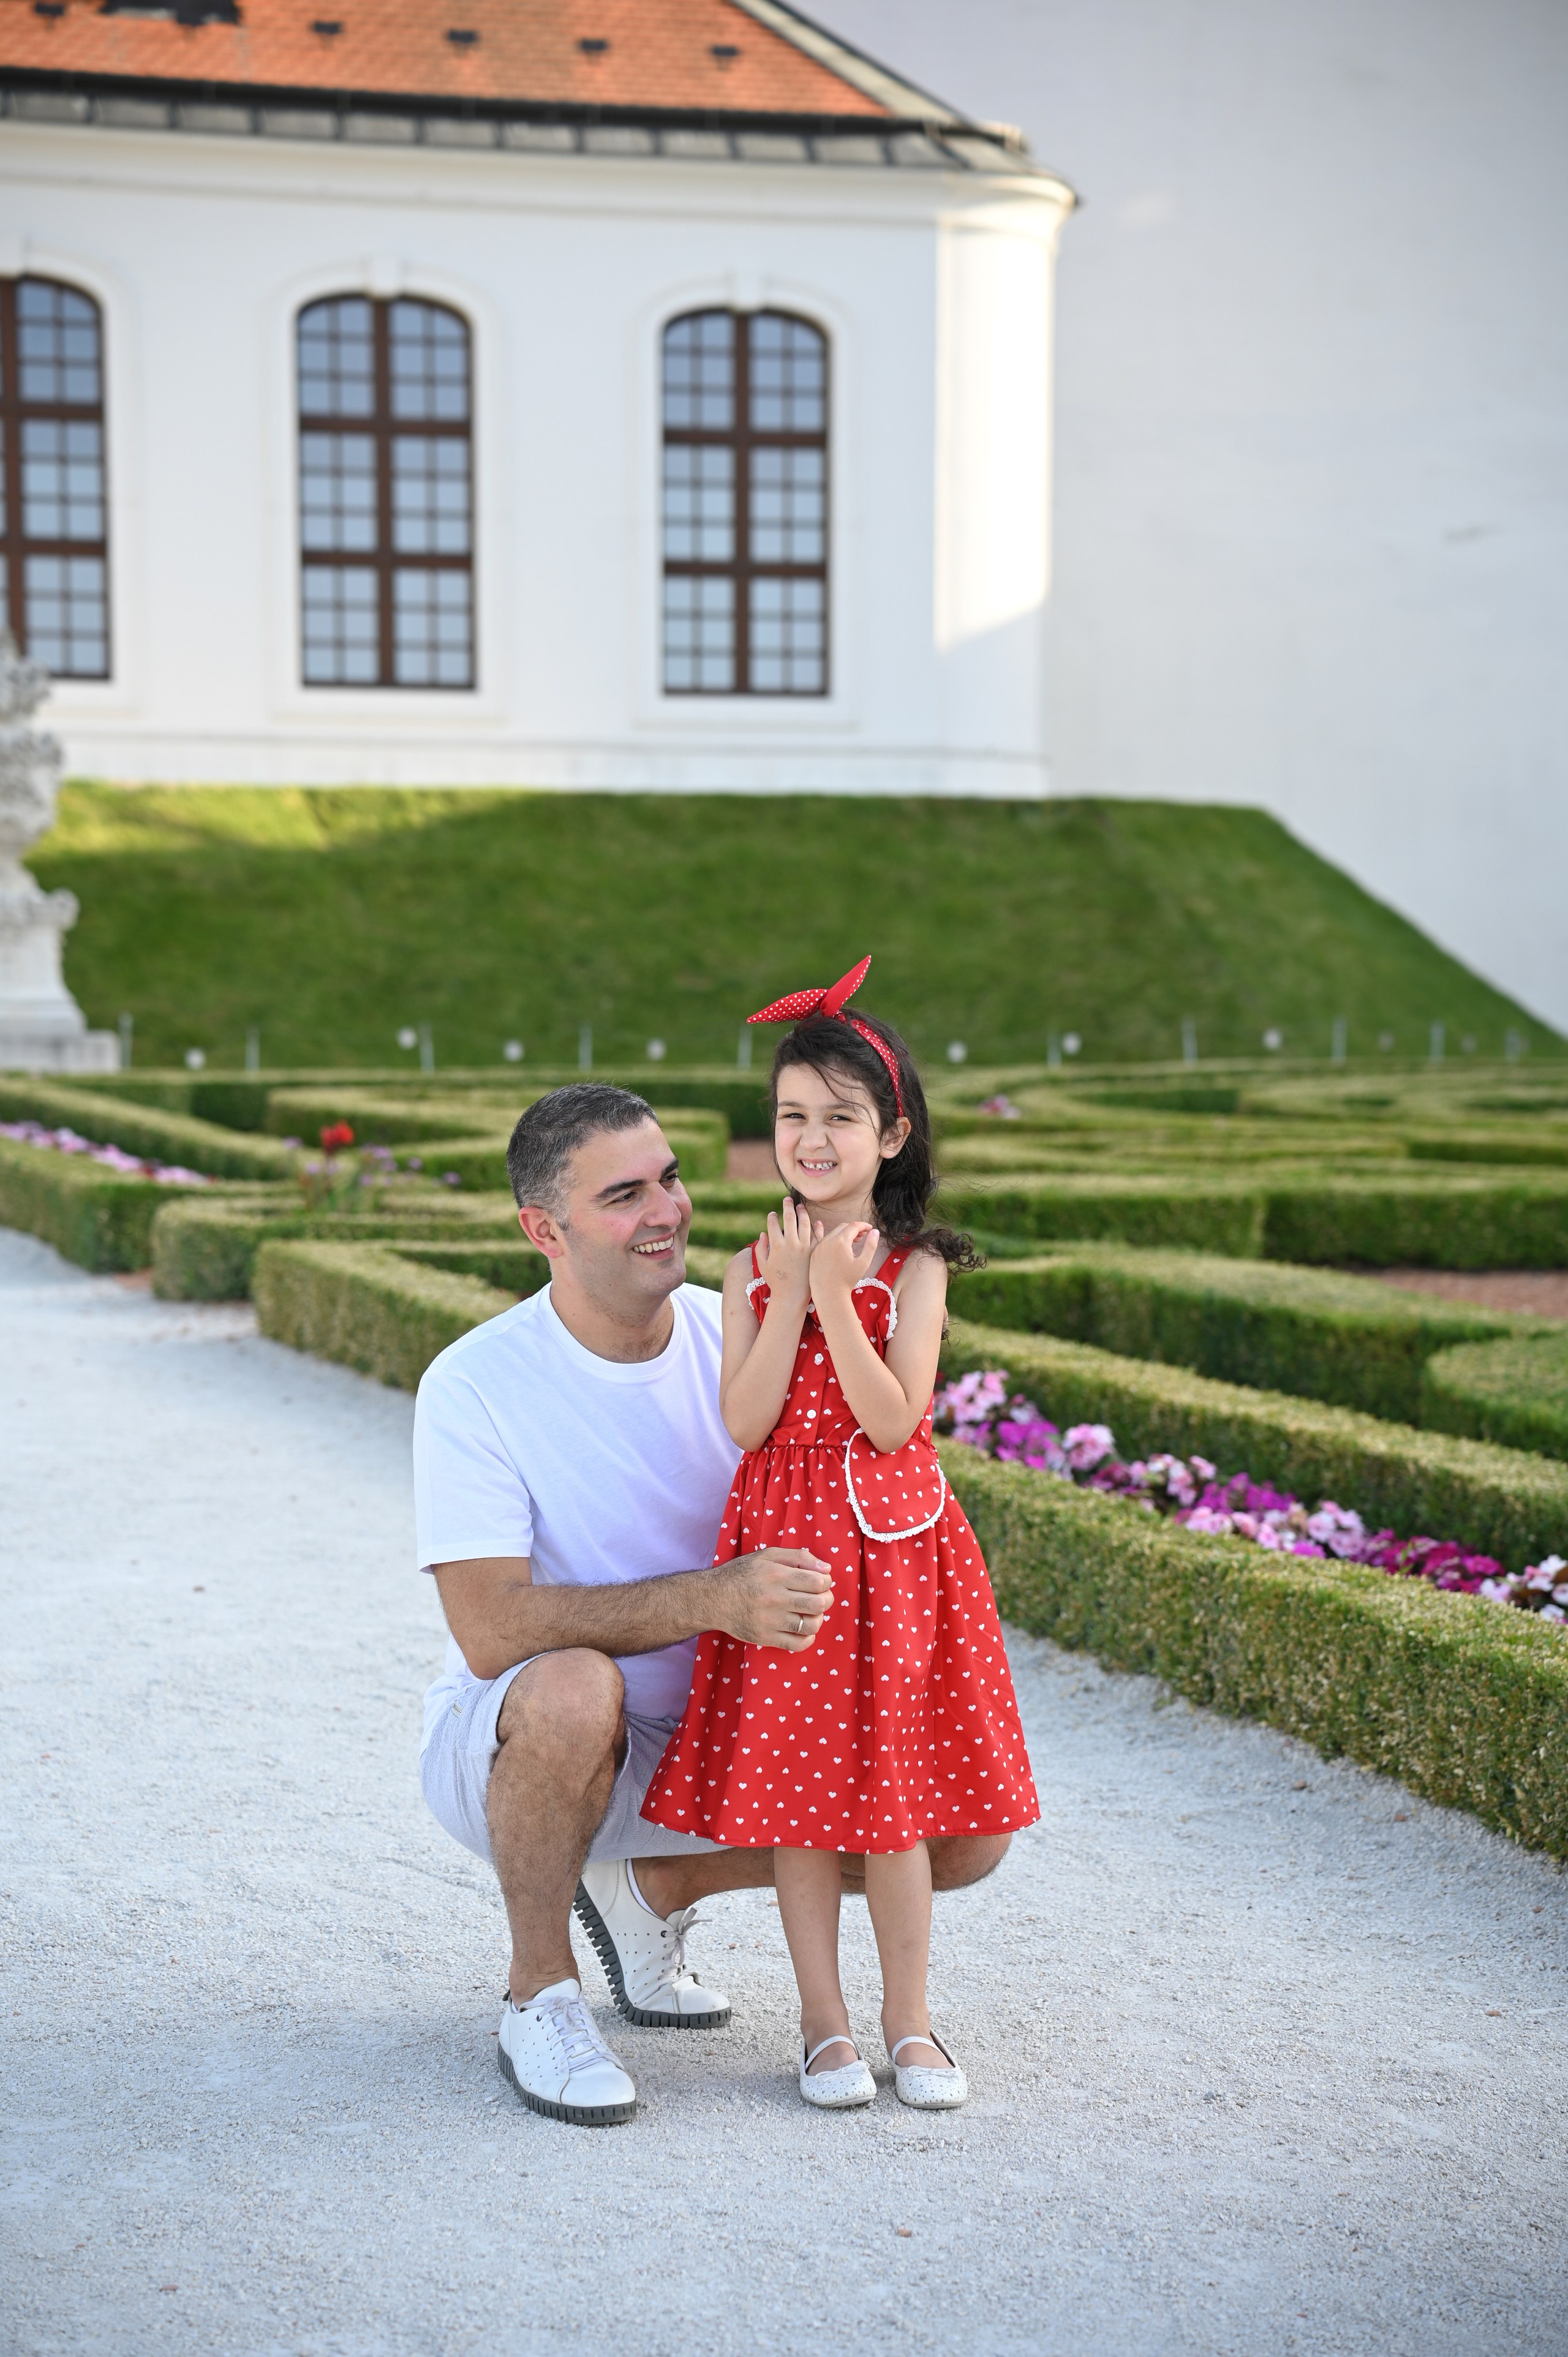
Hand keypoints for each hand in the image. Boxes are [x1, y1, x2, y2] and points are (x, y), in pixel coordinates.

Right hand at [704, 1547, 832, 1650]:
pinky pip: (797, 1644)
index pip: (818, 1582)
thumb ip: (798, 1557)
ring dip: (818, 1618)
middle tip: (819, 1597)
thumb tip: (826, 1568)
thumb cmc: (742, 1574)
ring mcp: (769, 1620)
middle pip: (819, 1603)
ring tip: (809, 1612)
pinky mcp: (764, 1638)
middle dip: (826, 1599)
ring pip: (812, 1625)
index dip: (826, 1581)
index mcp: (775, 1575)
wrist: (712, 1599)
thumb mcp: (767, 1556)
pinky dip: (808, 1638)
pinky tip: (803, 1629)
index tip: (820, 1582)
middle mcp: (773, 1598)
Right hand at [753, 1198, 821, 1304]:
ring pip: (805, 1223)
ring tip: (800, 1207)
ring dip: (802, 1212)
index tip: (773, 1214)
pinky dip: (816, 1226)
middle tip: (787, 1200)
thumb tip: (763, 1233)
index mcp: (777, 1245)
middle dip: (787, 1206)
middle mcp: (791, 1243)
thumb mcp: (763, 1265)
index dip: (772, 1217)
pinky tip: (814, 1222)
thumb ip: (760, 1248)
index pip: (773, 1224)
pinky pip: (817, 1235)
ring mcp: (805, 1246)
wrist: (793, 1295)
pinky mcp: (815, 1251)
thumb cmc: (776, 1281)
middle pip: (790, 1218)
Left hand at [808, 1220, 878, 1310]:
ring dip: (843, 1235)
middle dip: (854, 1229)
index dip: (864, 1225)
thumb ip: (871, 1245)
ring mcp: (819, 1246)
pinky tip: (838, 1245)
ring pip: (833, 1233)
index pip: (854, 1226)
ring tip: (852, 1245)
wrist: (829, 1294)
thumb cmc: (847, 1280)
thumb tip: (875, 1232)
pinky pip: (823, 1241)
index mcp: (841, 1241)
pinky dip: (833, 1240)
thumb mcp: (863, 1263)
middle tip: (862, 1237)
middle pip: (843, 1227)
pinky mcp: (814, 1253)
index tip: (869, 1229)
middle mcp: (828, 1241)